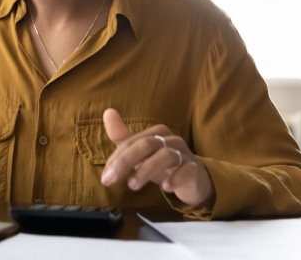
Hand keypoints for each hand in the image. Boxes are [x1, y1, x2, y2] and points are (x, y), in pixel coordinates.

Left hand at [100, 108, 214, 206]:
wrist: (195, 179)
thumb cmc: (164, 164)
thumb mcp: (141, 153)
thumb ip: (123, 137)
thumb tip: (108, 112)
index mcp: (156, 133)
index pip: (131, 142)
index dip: (116, 159)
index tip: (105, 177)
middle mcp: (171, 140)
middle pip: (146, 144)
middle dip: (125, 162)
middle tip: (109, 180)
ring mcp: (184, 154)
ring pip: (165, 156)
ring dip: (146, 170)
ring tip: (132, 186)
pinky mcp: (195, 170)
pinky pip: (186, 170)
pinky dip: (175, 178)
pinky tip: (165, 188)